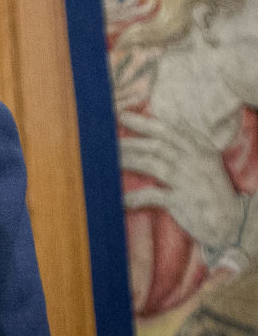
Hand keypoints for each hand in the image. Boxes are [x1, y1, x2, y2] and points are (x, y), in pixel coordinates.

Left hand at [120, 112, 244, 251]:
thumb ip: (184, 141)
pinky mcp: (184, 201)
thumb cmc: (209, 187)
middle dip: (130, 141)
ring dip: (128, 161)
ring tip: (106, 161)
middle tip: (104, 139)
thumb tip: (163, 119)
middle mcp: (195, 160)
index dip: (144, 122)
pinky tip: (119, 199)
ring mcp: (190, 180)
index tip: (121, 116)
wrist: (232, 220)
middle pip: (157, 145)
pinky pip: (154, 196)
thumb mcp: (203, 159)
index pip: (168, 129)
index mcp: (199, 147)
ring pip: (153, 165)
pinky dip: (136, 197)